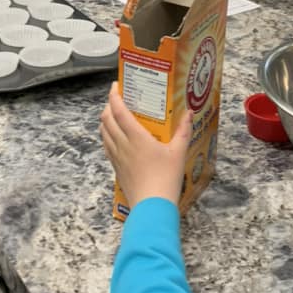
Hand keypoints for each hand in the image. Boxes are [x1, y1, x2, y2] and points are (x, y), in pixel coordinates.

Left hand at [100, 82, 191, 207]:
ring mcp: (117, 157)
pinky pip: (106, 146)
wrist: (151, 206)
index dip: (114, 96)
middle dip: (108, 106)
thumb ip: (183, 131)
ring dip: (105, 121)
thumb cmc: (166, 179)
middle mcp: (122, 145)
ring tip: (114, 115)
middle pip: (106, 119)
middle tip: (117, 99)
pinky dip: (107, 136)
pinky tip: (114, 137)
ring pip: (103, 133)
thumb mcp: (179, 152)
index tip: (115, 86)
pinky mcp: (116, 168)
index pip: (118, 111)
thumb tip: (189, 113)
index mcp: (136, 137)